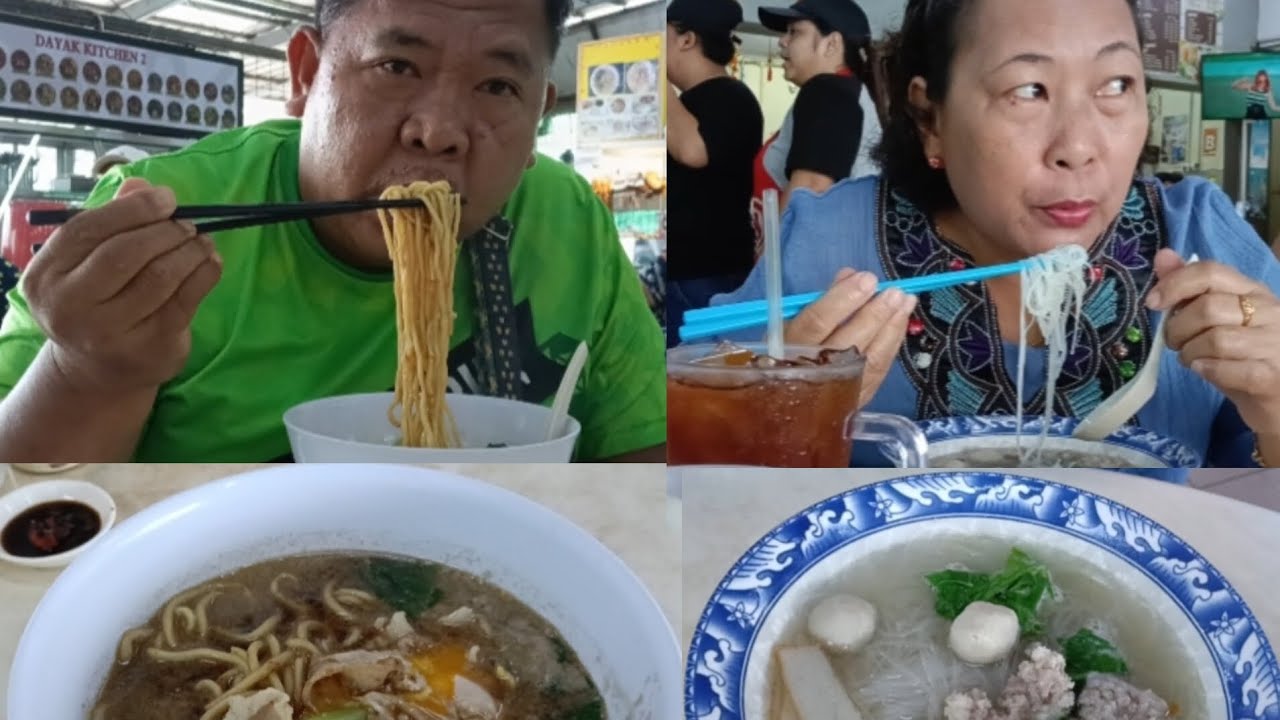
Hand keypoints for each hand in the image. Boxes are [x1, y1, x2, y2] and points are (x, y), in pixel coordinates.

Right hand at [19, 178, 222, 394]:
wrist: (97, 371)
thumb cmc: (96, 303)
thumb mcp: (89, 264)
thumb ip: (112, 222)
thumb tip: (142, 185)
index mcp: (46, 275)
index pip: (86, 229)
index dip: (131, 209)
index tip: (167, 199)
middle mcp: (68, 306)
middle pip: (124, 253)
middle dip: (165, 231)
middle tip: (188, 225)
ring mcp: (107, 332)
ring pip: (159, 276)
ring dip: (190, 251)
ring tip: (202, 242)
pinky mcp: (148, 348)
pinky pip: (184, 301)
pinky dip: (205, 274)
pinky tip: (211, 262)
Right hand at [784, 268, 917, 408]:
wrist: (789, 405)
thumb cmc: (787, 354)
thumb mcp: (791, 325)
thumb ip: (822, 300)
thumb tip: (850, 276)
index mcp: (788, 349)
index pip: (817, 322)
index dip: (843, 299)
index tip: (867, 279)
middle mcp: (813, 372)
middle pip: (848, 343)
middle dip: (875, 315)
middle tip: (895, 293)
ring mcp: (837, 390)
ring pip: (870, 359)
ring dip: (891, 329)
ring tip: (906, 302)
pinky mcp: (856, 399)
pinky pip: (879, 371)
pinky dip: (892, 345)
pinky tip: (900, 324)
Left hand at [1147, 248, 1279, 433]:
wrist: (1277, 395)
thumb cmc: (1241, 355)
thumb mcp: (1216, 319)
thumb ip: (1189, 288)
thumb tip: (1162, 256)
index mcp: (1252, 291)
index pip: (1211, 272)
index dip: (1174, 284)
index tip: (1152, 303)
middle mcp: (1269, 311)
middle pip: (1208, 307)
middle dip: (1178, 328)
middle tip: (1175, 343)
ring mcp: (1275, 343)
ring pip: (1216, 339)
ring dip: (1190, 352)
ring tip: (1191, 358)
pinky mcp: (1272, 376)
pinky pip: (1229, 369)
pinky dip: (1207, 370)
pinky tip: (1203, 370)